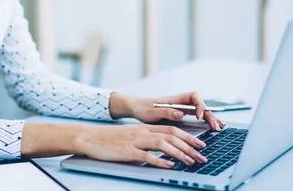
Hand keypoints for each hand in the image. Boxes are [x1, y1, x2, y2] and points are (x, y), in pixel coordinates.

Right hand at [76, 124, 207, 168]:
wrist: (91, 138)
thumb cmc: (111, 139)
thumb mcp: (132, 135)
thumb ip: (147, 140)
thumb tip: (164, 150)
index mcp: (145, 128)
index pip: (172, 129)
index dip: (189, 137)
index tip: (201, 145)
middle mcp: (143, 132)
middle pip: (172, 136)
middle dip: (190, 146)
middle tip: (202, 156)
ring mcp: (136, 141)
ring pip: (163, 144)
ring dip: (180, 153)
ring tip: (190, 161)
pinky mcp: (128, 151)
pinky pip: (147, 155)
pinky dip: (160, 160)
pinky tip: (169, 165)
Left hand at [114, 92, 224, 130]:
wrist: (135, 108)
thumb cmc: (142, 108)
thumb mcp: (152, 112)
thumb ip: (166, 112)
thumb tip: (180, 113)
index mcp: (174, 99)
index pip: (193, 96)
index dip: (198, 105)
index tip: (198, 117)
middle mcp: (180, 102)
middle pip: (200, 105)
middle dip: (209, 114)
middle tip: (216, 126)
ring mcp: (181, 108)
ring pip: (200, 110)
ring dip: (210, 118)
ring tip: (219, 127)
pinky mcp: (180, 114)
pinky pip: (196, 116)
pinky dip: (205, 120)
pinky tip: (213, 126)